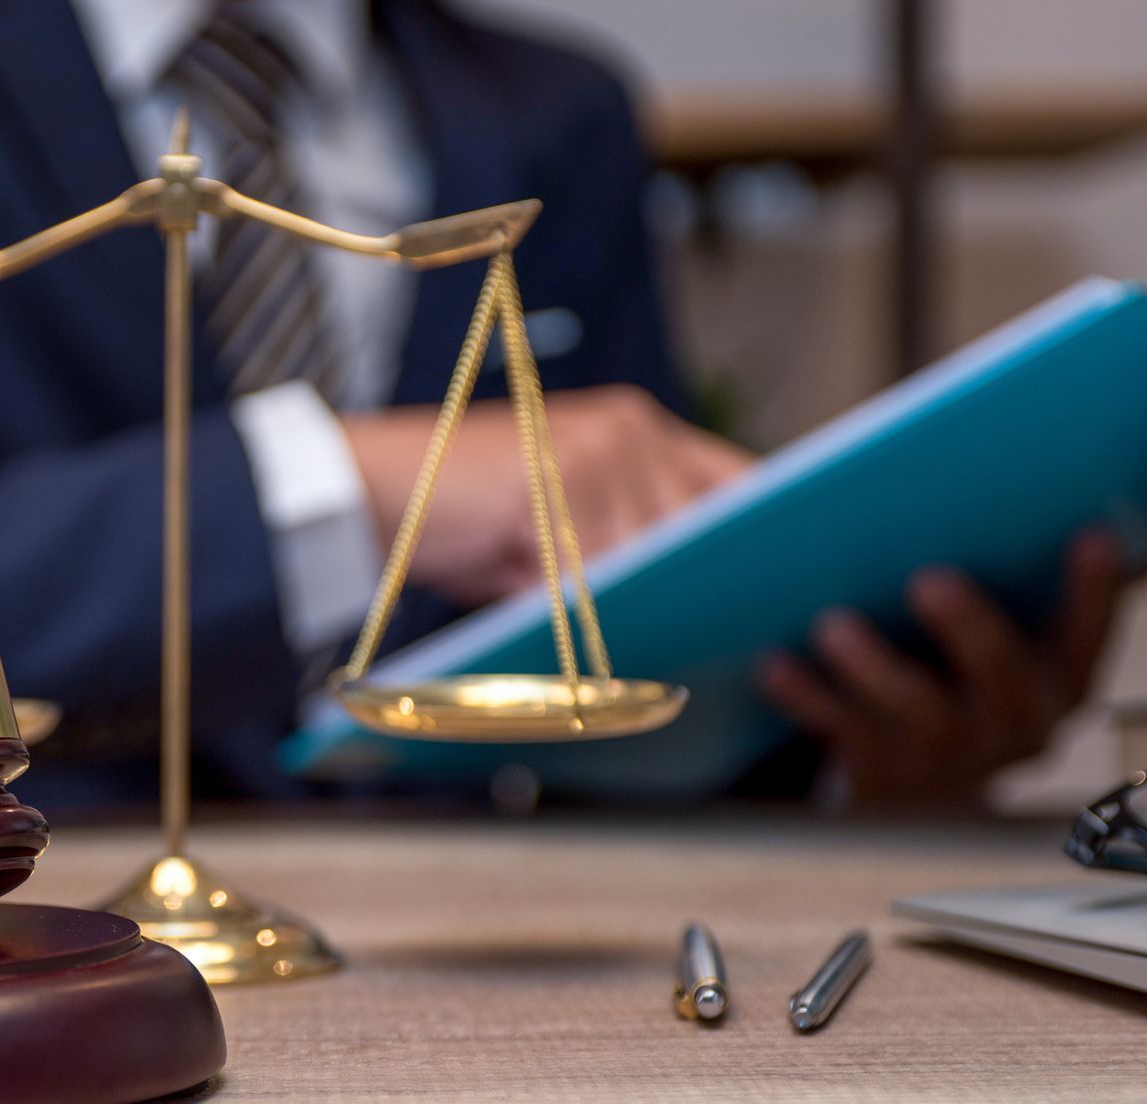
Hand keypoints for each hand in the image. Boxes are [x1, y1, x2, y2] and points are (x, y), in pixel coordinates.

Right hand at [342, 386, 749, 604]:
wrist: (371, 491)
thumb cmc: (464, 523)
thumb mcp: (560, 534)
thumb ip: (625, 549)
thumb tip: (695, 604)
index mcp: (635, 429)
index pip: (732, 478)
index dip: (754, 531)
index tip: (775, 577)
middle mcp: (629, 429)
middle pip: (696, 528)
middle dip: (689, 584)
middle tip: (696, 632)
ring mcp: (597, 451)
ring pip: (647, 555)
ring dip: (625, 602)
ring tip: (592, 629)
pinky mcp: (558, 481)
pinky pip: (592, 570)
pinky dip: (580, 608)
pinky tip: (557, 620)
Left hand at [756, 530, 1126, 808]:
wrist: (911, 782)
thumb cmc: (951, 668)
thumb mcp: (989, 631)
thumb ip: (997, 574)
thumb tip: (953, 479)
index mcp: (1057, 676)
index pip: (1090, 631)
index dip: (1096, 590)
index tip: (1091, 534)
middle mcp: (1016, 721)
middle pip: (1000, 674)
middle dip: (968, 627)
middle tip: (929, 579)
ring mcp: (950, 756)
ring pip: (917, 712)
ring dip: (875, 667)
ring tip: (832, 624)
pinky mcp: (883, 777)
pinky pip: (843, 733)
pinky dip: (807, 697)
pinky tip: (775, 663)